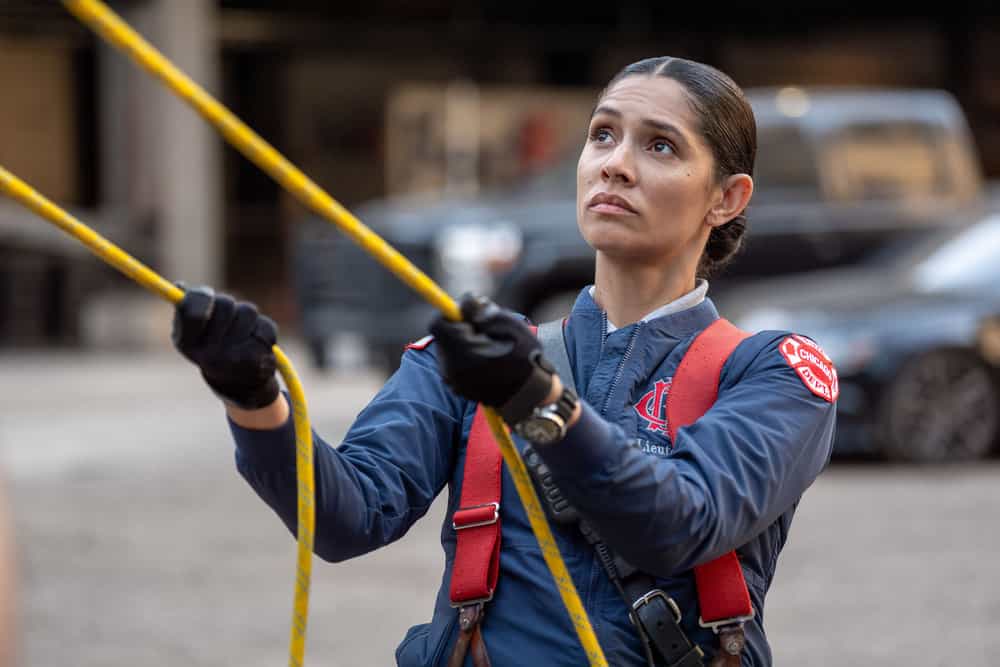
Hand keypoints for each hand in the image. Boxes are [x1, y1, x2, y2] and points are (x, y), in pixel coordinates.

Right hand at [172, 285, 279, 408]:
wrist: (238, 385)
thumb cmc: (213, 350)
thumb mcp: (195, 331)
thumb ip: (190, 308)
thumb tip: (180, 287)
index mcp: (186, 342)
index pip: (192, 308)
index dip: (202, 297)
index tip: (207, 296)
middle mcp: (207, 354)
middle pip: (224, 303)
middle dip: (229, 306)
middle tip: (227, 318)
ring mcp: (233, 359)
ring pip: (247, 311)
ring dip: (247, 318)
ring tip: (241, 333)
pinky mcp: (258, 361)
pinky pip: (265, 328)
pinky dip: (264, 331)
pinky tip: (256, 343)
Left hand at [429, 294, 553, 422]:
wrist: (530, 396)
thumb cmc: (525, 357)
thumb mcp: (508, 324)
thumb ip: (482, 310)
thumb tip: (463, 302)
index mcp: (463, 351)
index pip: (438, 323)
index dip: (451, 314)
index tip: (469, 315)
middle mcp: (452, 368)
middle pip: (443, 336)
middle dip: (460, 328)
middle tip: (485, 333)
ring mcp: (452, 381)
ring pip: (448, 349)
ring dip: (463, 342)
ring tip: (489, 349)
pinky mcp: (456, 387)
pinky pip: (453, 363)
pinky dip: (465, 357)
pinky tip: (486, 361)